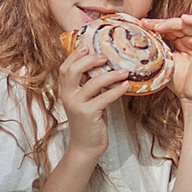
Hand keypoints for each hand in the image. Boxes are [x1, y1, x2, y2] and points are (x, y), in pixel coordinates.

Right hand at [53, 40, 138, 155]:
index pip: (65, 68)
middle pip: (72, 71)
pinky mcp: (88, 114)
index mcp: (66, 90)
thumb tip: (105, 65)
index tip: (88, 45)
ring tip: (124, 72)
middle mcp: (68, 96)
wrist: (86, 145)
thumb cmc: (90, 120)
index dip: (75, 55)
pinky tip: (126, 86)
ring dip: (110, 75)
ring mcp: (77, 105)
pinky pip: (104, 98)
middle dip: (89, 60)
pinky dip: (116, 90)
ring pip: (92, 83)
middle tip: (105, 56)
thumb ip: (89, 84)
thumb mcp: (87, 99)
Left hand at [149, 13, 191, 106]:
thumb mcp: (164, 62)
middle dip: (161, 22)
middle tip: (146, 24)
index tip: (142, 24)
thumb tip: (140, 40)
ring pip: (188, 24)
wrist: (191, 97)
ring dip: (172, 22)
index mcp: (181, 43)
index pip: (169, 28)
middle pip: (177, 24)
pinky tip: (184, 18)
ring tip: (158, 25)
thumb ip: (158, 50)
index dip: (156, 24)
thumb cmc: (179, 83)